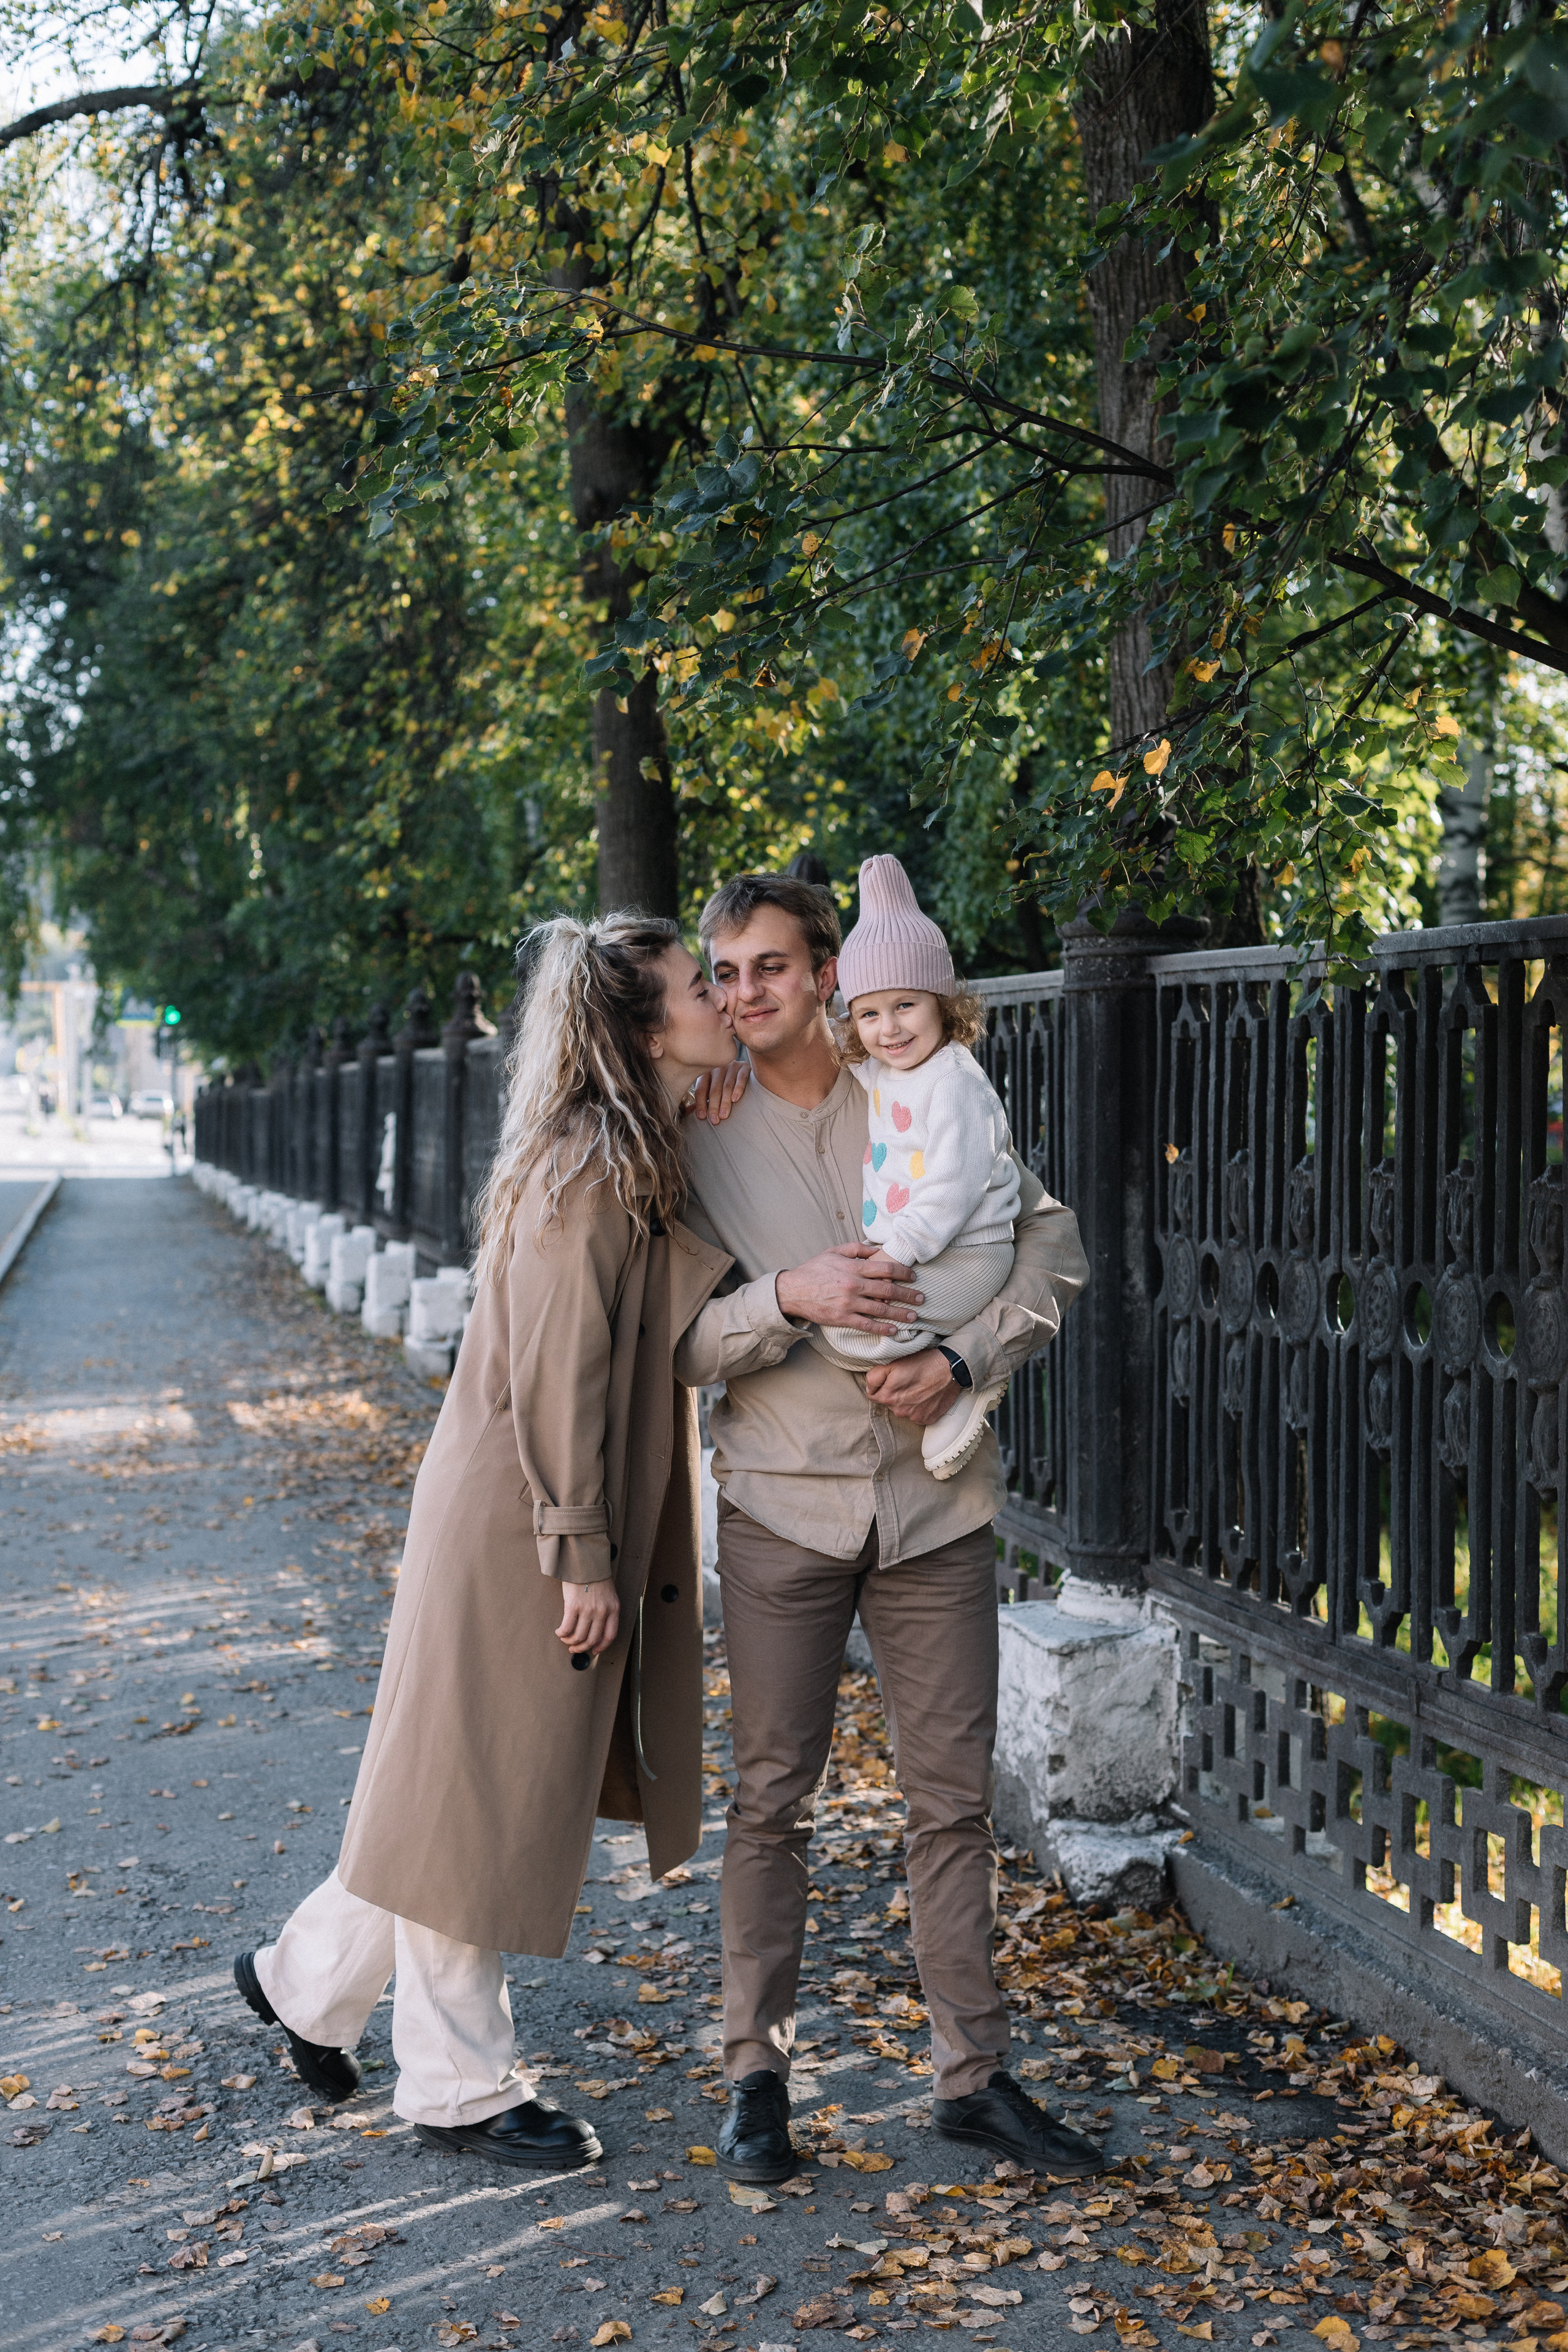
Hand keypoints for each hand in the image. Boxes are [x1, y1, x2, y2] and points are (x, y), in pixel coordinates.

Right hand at [557, 1579, 620, 1659]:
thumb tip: (595, 1629)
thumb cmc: (596, 1576)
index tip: (594, 1650)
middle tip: (574, 1649)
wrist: (585, 1561)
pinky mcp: (573, 1606)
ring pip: (579, 1637)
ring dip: (570, 1642)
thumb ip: (606, 1610)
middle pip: (592, 1639)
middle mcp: (602, 1611)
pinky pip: (567, 1628)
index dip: (601, 1647)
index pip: (610, 1636)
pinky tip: (559, 1632)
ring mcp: (588, 1609)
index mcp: (613, 1609)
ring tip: (565, 1640)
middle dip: (582, 1648)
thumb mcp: (609, 1594)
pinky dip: (562, 1633)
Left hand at [683, 1061, 751, 1124]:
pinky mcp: (745, 1067)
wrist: (743, 1070)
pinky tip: (735, 1099)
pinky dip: (738, 1089)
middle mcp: (717, 1068)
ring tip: (724, 1115)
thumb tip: (686, 1113)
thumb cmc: (723, 1084)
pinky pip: (741, 1078)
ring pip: (727, 1085)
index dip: (700, 1104)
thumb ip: (700, 1100)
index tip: (702, 1117)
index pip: (701, 1089)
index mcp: (705, 1073)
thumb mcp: (710, 1090)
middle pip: (714, 1089)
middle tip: (715, 1120)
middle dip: (713, 1106)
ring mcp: (731, 1066)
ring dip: (725, 1102)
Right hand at [775, 1243, 923, 1333]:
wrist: (792, 1291)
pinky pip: (867, 1325)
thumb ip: (856, 1249)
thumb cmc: (813, 1270)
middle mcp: (854, 1286)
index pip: (886, 1268)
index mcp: (853, 1268)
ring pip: (881, 1309)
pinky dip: (882, 1328)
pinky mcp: (842, 1318)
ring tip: (913, 1316)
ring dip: (900, 1314)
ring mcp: (848, 1304)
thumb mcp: (833, 1252)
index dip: (904, 1272)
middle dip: (908, 1295)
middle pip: (889, 1290)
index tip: (913, 1277)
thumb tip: (877, 1249)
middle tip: (921, 1298)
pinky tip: (893, 1330)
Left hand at [865, 1350, 960, 1424]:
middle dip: (894, 1393)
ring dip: (907, 1401)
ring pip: (903, 1409)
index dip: (879, 1385)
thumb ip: (874, 1377)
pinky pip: (916, 1415)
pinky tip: (926, 1395)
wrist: (951, 1369)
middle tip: (907, 1380)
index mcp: (888, 1397)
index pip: (872, 1396)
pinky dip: (919, 1407)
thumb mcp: (893, 1363)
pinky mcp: (927, 1419)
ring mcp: (914, 1417)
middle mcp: (899, 1411)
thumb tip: (869, 1388)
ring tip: (919, 1387)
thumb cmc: (923, 1363)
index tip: (891, 1379)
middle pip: (889, 1403)